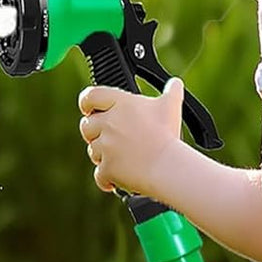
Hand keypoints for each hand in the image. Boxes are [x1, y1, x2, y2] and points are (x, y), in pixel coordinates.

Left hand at [77, 78, 183, 195]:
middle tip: (111, 138)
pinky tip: (119, 178)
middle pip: (86, 126)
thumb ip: (171, 91)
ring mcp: (105, 146)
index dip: (86, 102)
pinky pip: (99, 174)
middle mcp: (109, 123)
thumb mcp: (171, 106)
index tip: (89, 109)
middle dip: (95, 133)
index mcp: (120, 104)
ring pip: (93, 151)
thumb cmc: (168, 135)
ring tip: (122, 157)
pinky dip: (107, 178)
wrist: (168, 166)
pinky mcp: (106, 167)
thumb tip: (175, 83)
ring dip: (103, 155)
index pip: (90, 96)